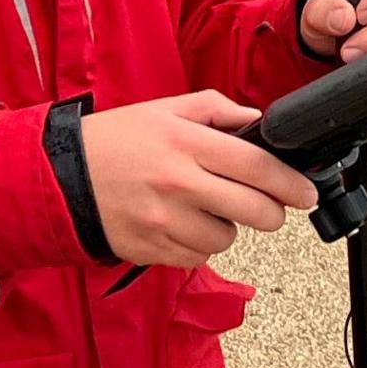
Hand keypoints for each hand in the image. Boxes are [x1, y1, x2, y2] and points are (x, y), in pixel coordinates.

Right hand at [80, 91, 319, 266]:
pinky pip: (195, 258)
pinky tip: (181, 225)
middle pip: (254, 211)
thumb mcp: (165, 109)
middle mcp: (178, 183)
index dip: (292, 184)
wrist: (61, 176)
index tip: (305, 192)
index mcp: (186, 142)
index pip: (257, 167)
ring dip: (226, 229)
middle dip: (272, 213)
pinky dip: (196, 246)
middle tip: (269, 208)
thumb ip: (215, 109)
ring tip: (206, 210)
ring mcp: (164, 220)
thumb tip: (257, 119)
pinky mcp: (151, 249)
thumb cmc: (115, 140)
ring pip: (226, 240)